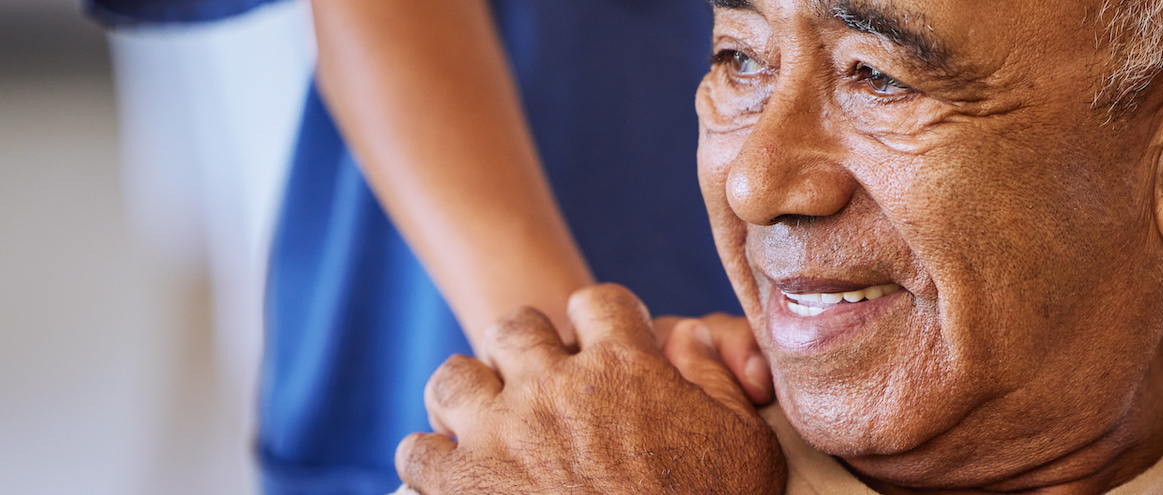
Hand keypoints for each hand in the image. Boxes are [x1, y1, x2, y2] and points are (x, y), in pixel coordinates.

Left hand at [398, 284, 785, 493]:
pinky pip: (419, 451)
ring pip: (455, 377)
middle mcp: (555, 387)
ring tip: (480, 422)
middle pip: (517, 328)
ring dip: (467, 395)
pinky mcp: (458, 485)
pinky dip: (430, 459)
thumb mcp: (743, 441)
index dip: (598, 319)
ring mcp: (500, 434)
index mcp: (624, 367)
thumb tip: (689, 335)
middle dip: (524, 348)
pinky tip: (446, 474)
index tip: (598, 340)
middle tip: (534, 381)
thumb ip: (715, 377)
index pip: (598, 304)